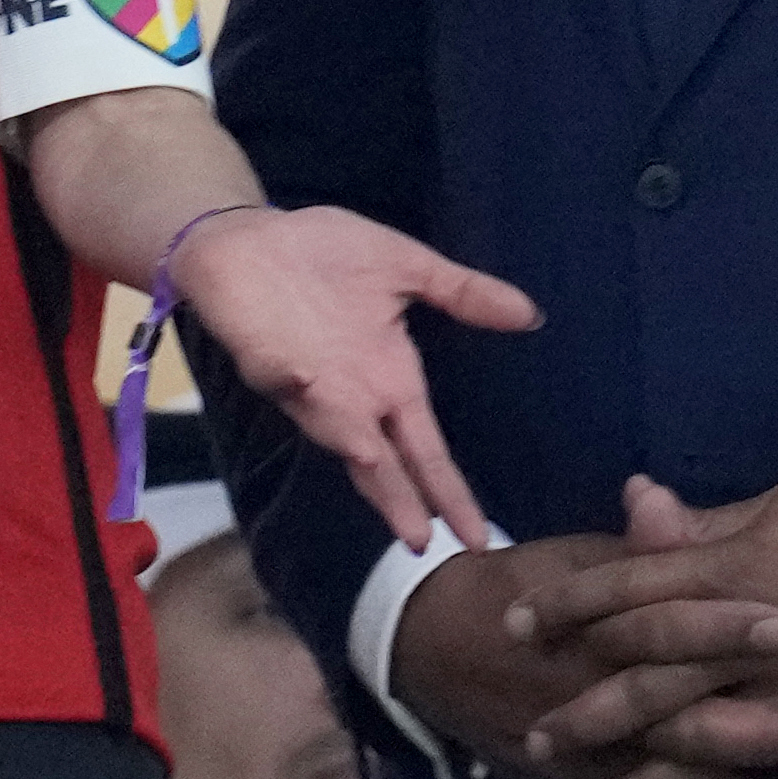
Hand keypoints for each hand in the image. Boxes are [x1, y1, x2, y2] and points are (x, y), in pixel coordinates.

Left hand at [173, 204, 539, 550]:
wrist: (247, 235)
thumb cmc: (323, 255)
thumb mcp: (405, 267)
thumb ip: (461, 293)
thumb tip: (530, 314)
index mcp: (388, 377)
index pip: (425, 449)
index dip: (447, 490)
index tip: (477, 537)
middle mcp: (349, 394)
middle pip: (382, 462)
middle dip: (401, 499)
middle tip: (425, 543)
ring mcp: (304, 381)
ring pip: (331, 429)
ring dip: (350, 447)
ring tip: (378, 467)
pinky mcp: (261, 356)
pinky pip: (276, 374)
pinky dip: (289, 381)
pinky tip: (304, 383)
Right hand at [391, 533, 777, 778]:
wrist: (431, 645)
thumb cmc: (521, 592)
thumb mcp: (571, 561)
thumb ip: (628, 552)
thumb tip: (654, 495)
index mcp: (600, 635)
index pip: (664, 628)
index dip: (721, 627)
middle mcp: (599, 703)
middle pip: (686, 719)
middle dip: (763, 733)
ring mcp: (594, 761)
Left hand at [516, 459, 777, 778]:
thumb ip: (708, 524)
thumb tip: (639, 502)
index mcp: (731, 570)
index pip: (625, 589)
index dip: (566, 606)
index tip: (515, 623)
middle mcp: (752, 639)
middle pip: (650, 681)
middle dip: (589, 714)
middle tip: (534, 740)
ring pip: (710, 750)